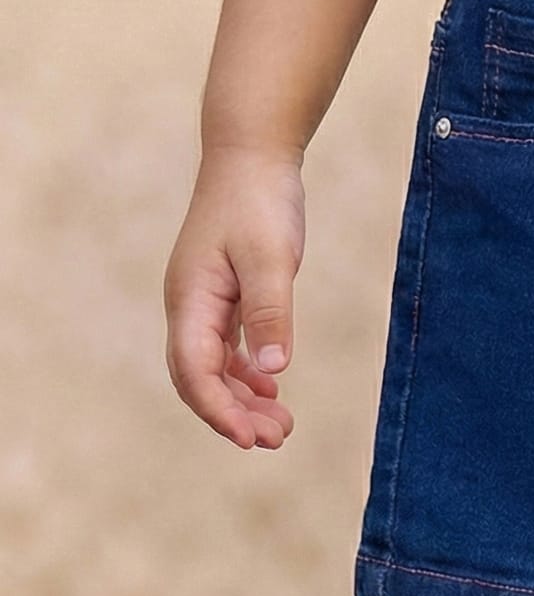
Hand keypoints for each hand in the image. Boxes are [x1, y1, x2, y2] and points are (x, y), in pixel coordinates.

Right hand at [164, 146, 304, 448]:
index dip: (220, 410)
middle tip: (279, 439)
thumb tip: (272, 368)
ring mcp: (203, 303)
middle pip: (199, 379)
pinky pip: (226, 350)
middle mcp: (189, 306)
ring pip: (214, 369)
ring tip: (283, 426)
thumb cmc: (260, 201)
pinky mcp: (223, 297)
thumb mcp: (272, 257)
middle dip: (234, 415)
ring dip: (244, 400)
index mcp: (191, 299)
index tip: (252, 440)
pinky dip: (247, 375)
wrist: (252, 155)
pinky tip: (273, 390)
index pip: (194, 371)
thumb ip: (271, 311)